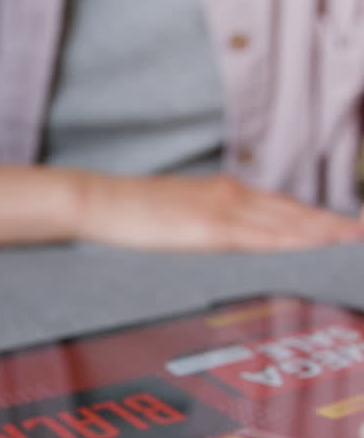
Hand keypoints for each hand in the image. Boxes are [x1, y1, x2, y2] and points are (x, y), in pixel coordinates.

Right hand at [76, 172, 363, 251]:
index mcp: (224, 193)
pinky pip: (264, 237)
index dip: (318, 219)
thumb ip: (205, 225)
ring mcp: (225, 210)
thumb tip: (223, 241)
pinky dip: (296, 239)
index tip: (345, 228)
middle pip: (295, 213)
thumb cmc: (128, 213)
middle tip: (362, 232)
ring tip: (355, 236)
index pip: (282, 208)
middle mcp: (232, 195)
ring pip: (289, 222)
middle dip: (333, 225)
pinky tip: (318, 244)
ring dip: (326, 231)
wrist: (99, 201)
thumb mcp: (176, 216)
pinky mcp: (212, 229)